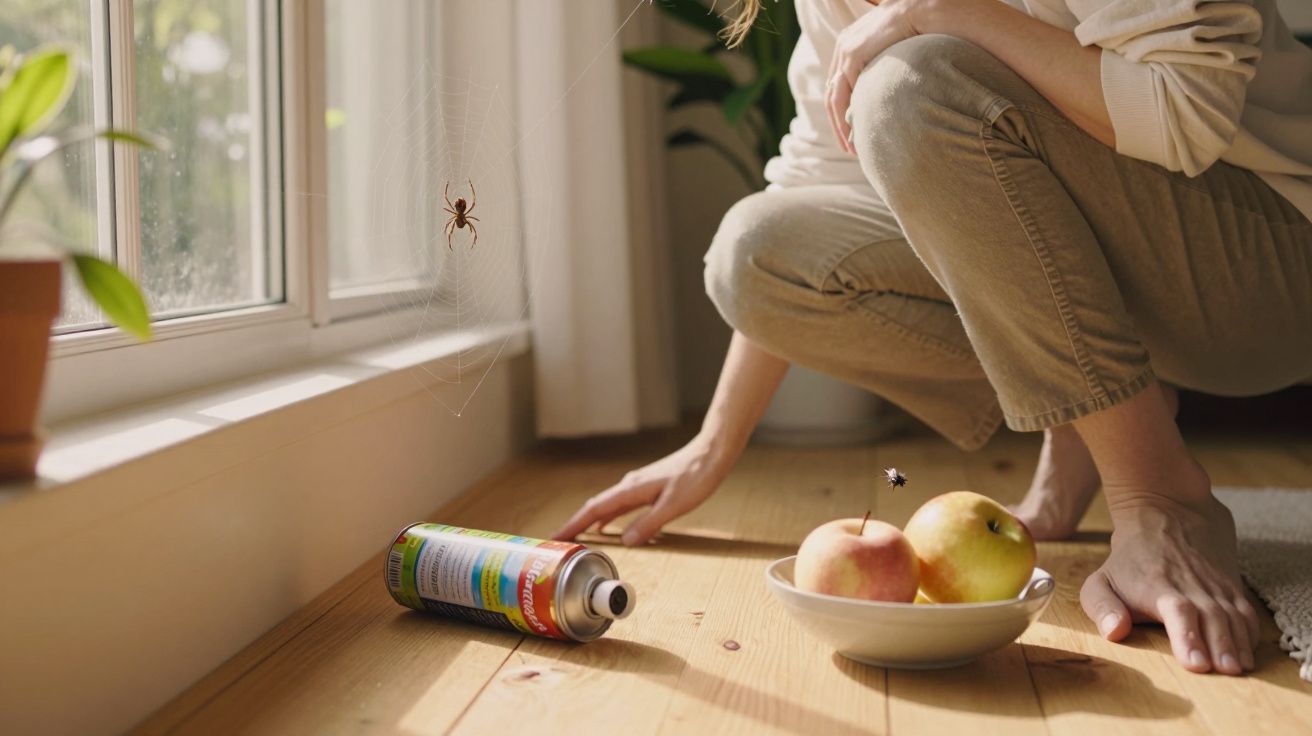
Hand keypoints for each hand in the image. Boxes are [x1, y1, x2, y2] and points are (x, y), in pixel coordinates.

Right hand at [552, 434, 738, 545]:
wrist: (710, 453)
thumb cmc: (695, 477)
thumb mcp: (673, 505)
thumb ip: (649, 524)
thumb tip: (625, 541)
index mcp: (631, 489)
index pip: (595, 509)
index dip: (574, 524)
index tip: (556, 537)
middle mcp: (630, 486)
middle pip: (595, 507)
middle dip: (575, 524)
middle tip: (559, 542)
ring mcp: (637, 486)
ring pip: (607, 506)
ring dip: (590, 521)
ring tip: (577, 537)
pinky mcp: (647, 488)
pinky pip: (620, 505)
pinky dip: (608, 517)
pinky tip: (607, 526)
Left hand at [826, 0, 923, 153]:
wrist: (929, 10)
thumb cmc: (922, 34)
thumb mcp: (896, 58)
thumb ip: (885, 75)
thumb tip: (887, 101)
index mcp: (851, 45)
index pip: (840, 88)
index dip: (843, 116)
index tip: (853, 139)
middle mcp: (844, 45)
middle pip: (833, 95)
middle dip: (839, 126)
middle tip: (850, 150)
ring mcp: (846, 47)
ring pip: (835, 97)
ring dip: (842, 126)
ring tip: (853, 148)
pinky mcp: (853, 51)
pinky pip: (844, 92)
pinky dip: (847, 116)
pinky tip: (858, 132)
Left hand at [1079, 488, 1260, 674]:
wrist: (1166, 517)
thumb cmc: (1129, 562)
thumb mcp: (1101, 582)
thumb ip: (1102, 607)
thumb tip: (1114, 632)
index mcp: (1158, 588)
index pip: (1178, 612)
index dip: (1187, 636)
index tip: (1195, 663)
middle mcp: (1192, 587)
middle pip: (1212, 618)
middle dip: (1220, 646)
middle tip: (1225, 672)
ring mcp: (1215, 586)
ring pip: (1233, 615)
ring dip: (1239, 643)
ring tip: (1240, 668)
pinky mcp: (1231, 587)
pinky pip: (1246, 611)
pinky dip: (1250, 633)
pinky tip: (1248, 654)